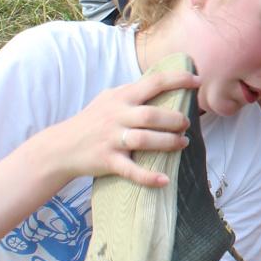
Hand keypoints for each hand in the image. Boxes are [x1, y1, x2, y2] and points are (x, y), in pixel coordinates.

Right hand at [48, 62, 196, 189]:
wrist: (61, 146)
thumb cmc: (91, 121)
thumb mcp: (108, 99)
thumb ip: (132, 92)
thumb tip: (162, 83)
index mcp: (121, 98)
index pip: (154, 83)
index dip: (179, 80)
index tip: (198, 81)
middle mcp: (117, 116)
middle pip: (152, 115)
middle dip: (175, 119)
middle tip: (186, 123)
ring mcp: (111, 139)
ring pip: (144, 140)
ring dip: (168, 142)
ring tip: (183, 143)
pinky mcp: (107, 161)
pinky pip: (131, 170)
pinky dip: (149, 177)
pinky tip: (164, 180)